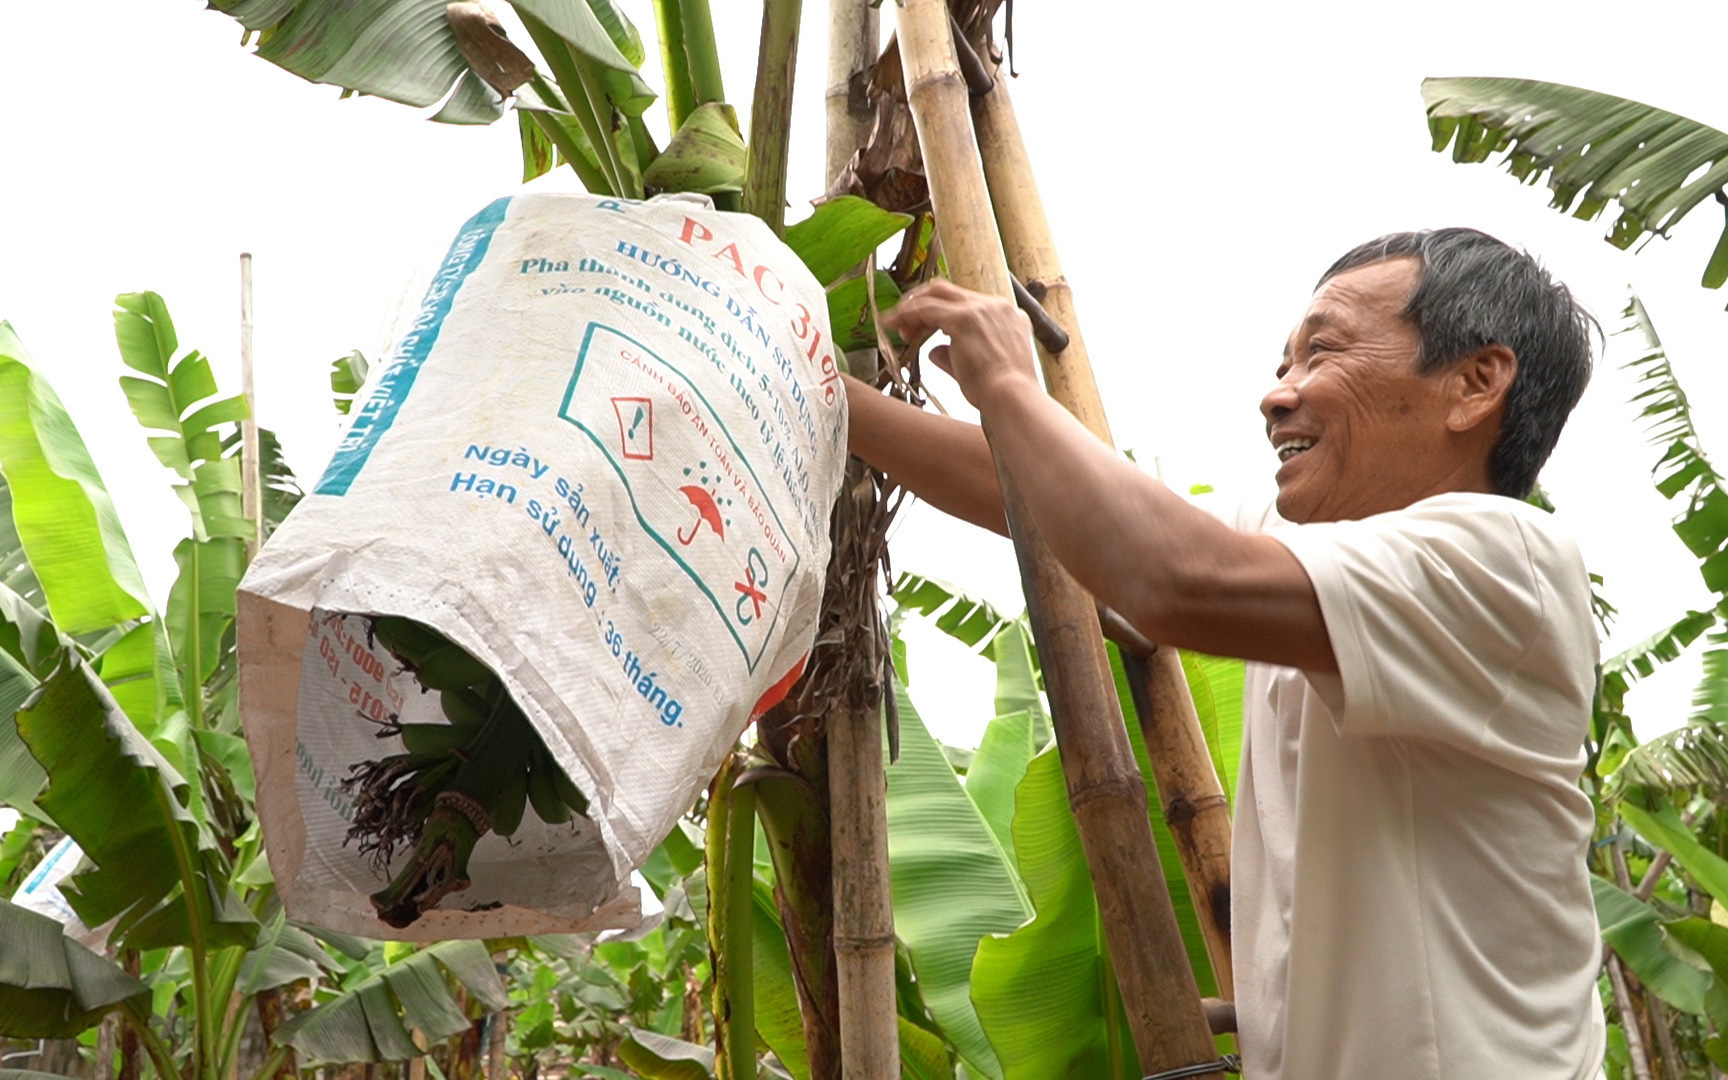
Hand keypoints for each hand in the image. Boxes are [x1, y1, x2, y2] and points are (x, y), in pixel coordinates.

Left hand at [882, 279, 1038, 410]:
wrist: (1012, 398)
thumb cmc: (1000, 393)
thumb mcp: (981, 368)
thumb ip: (954, 355)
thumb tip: (933, 351)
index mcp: (1008, 316)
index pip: (968, 303)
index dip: (942, 313)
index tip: (925, 329)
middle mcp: (996, 306)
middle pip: (950, 291)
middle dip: (924, 304)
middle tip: (906, 324)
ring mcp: (980, 309)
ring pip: (936, 294)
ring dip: (913, 309)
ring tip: (896, 326)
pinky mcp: (963, 318)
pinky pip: (925, 308)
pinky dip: (906, 314)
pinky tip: (892, 323)